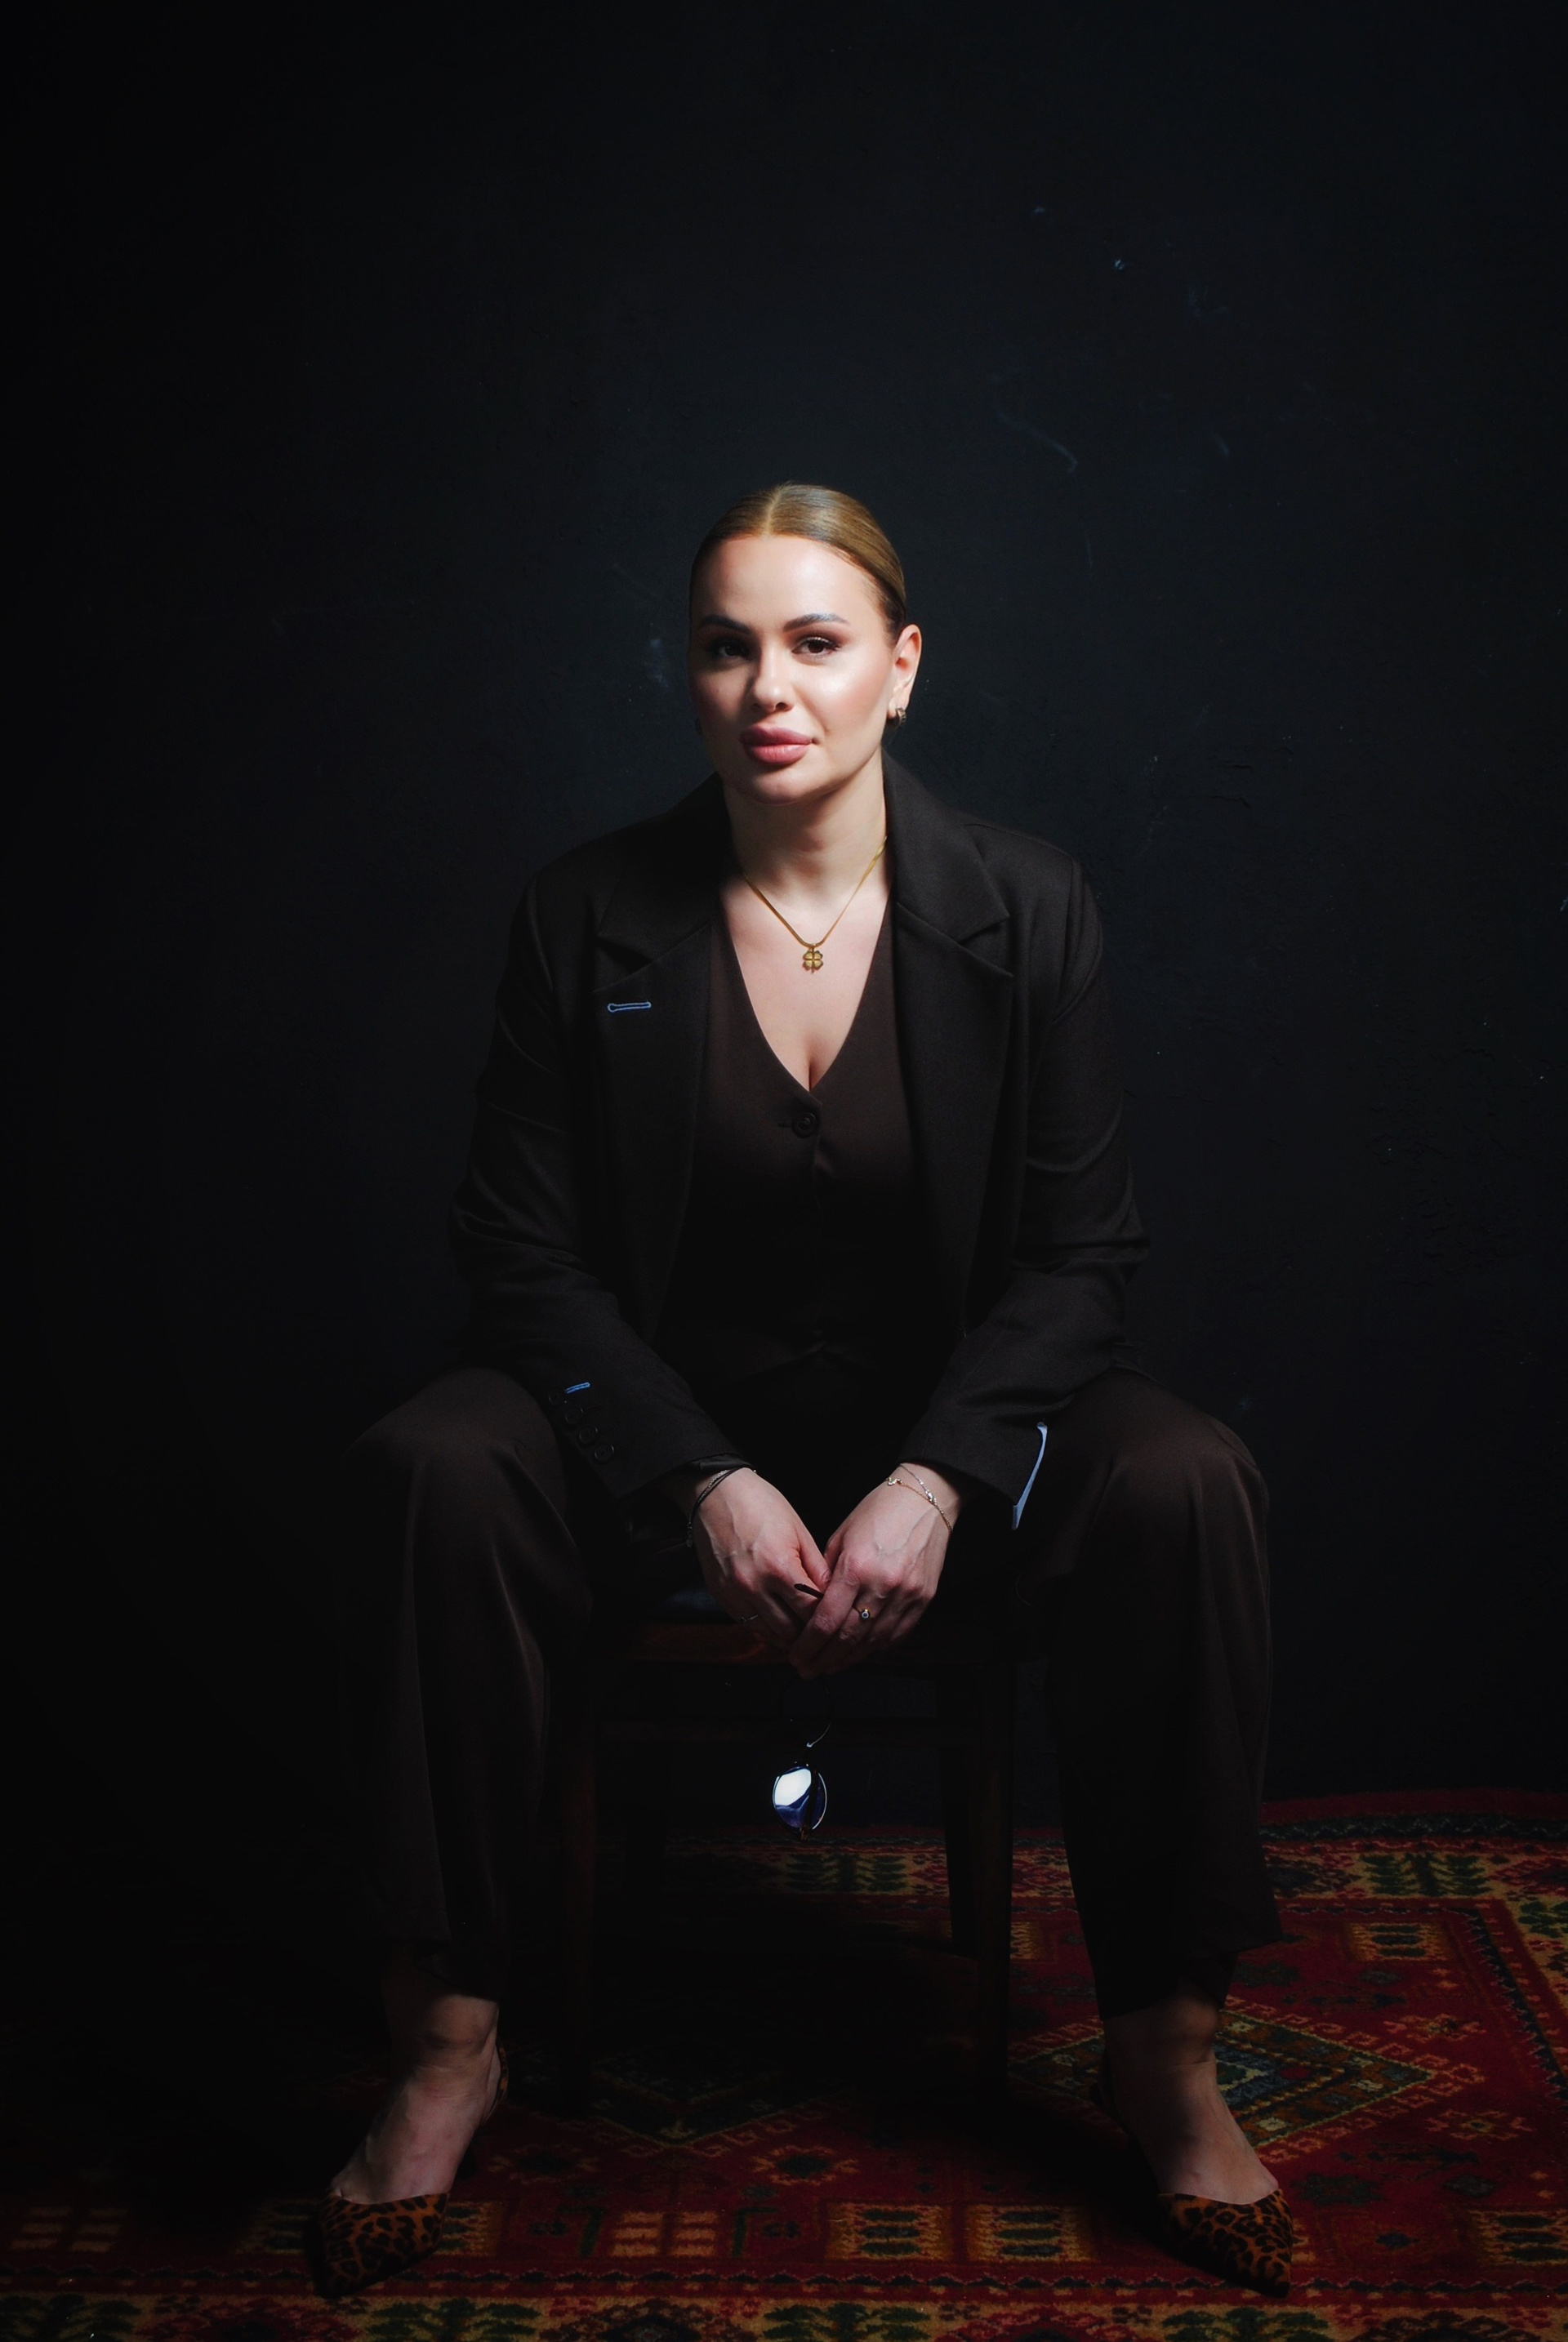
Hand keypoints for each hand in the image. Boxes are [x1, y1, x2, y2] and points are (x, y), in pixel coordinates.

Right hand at [689, 1469, 829, 1643]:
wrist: (716, 1493)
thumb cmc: (761, 1504)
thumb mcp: (799, 1530)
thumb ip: (816, 1567)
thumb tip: (831, 1594)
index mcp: (780, 1567)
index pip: (811, 1612)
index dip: (826, 1617)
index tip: (834, 1617)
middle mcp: (754, 1586)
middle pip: (789, 1631)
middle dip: (807, 1632)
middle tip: (819, 1629)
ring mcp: (734, 1593)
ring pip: (767, 1634)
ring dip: (785, 1635)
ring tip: (799, 1629)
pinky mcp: (720, 1595)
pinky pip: (746, 1624)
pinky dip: (764, 1626)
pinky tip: (775, 1619)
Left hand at [788, 1465, 960, 1676]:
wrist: (925, 1499)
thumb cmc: (879, 1510)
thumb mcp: (842, 1536)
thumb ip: (827, 1574)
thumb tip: (813, 1604)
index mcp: (855, 1566)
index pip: (827, 1620)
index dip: (809, 1644)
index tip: (797, 1655)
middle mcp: (881, 1585)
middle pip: (848, 1638)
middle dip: (824, 1659)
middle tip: (808, 1670)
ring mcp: (906, 1595)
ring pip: (873, 1642)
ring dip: (849, 1659)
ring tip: (830, 1667)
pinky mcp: (924, 1599)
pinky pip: (897, 1634)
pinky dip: (876, 1647)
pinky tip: (861, 1652)